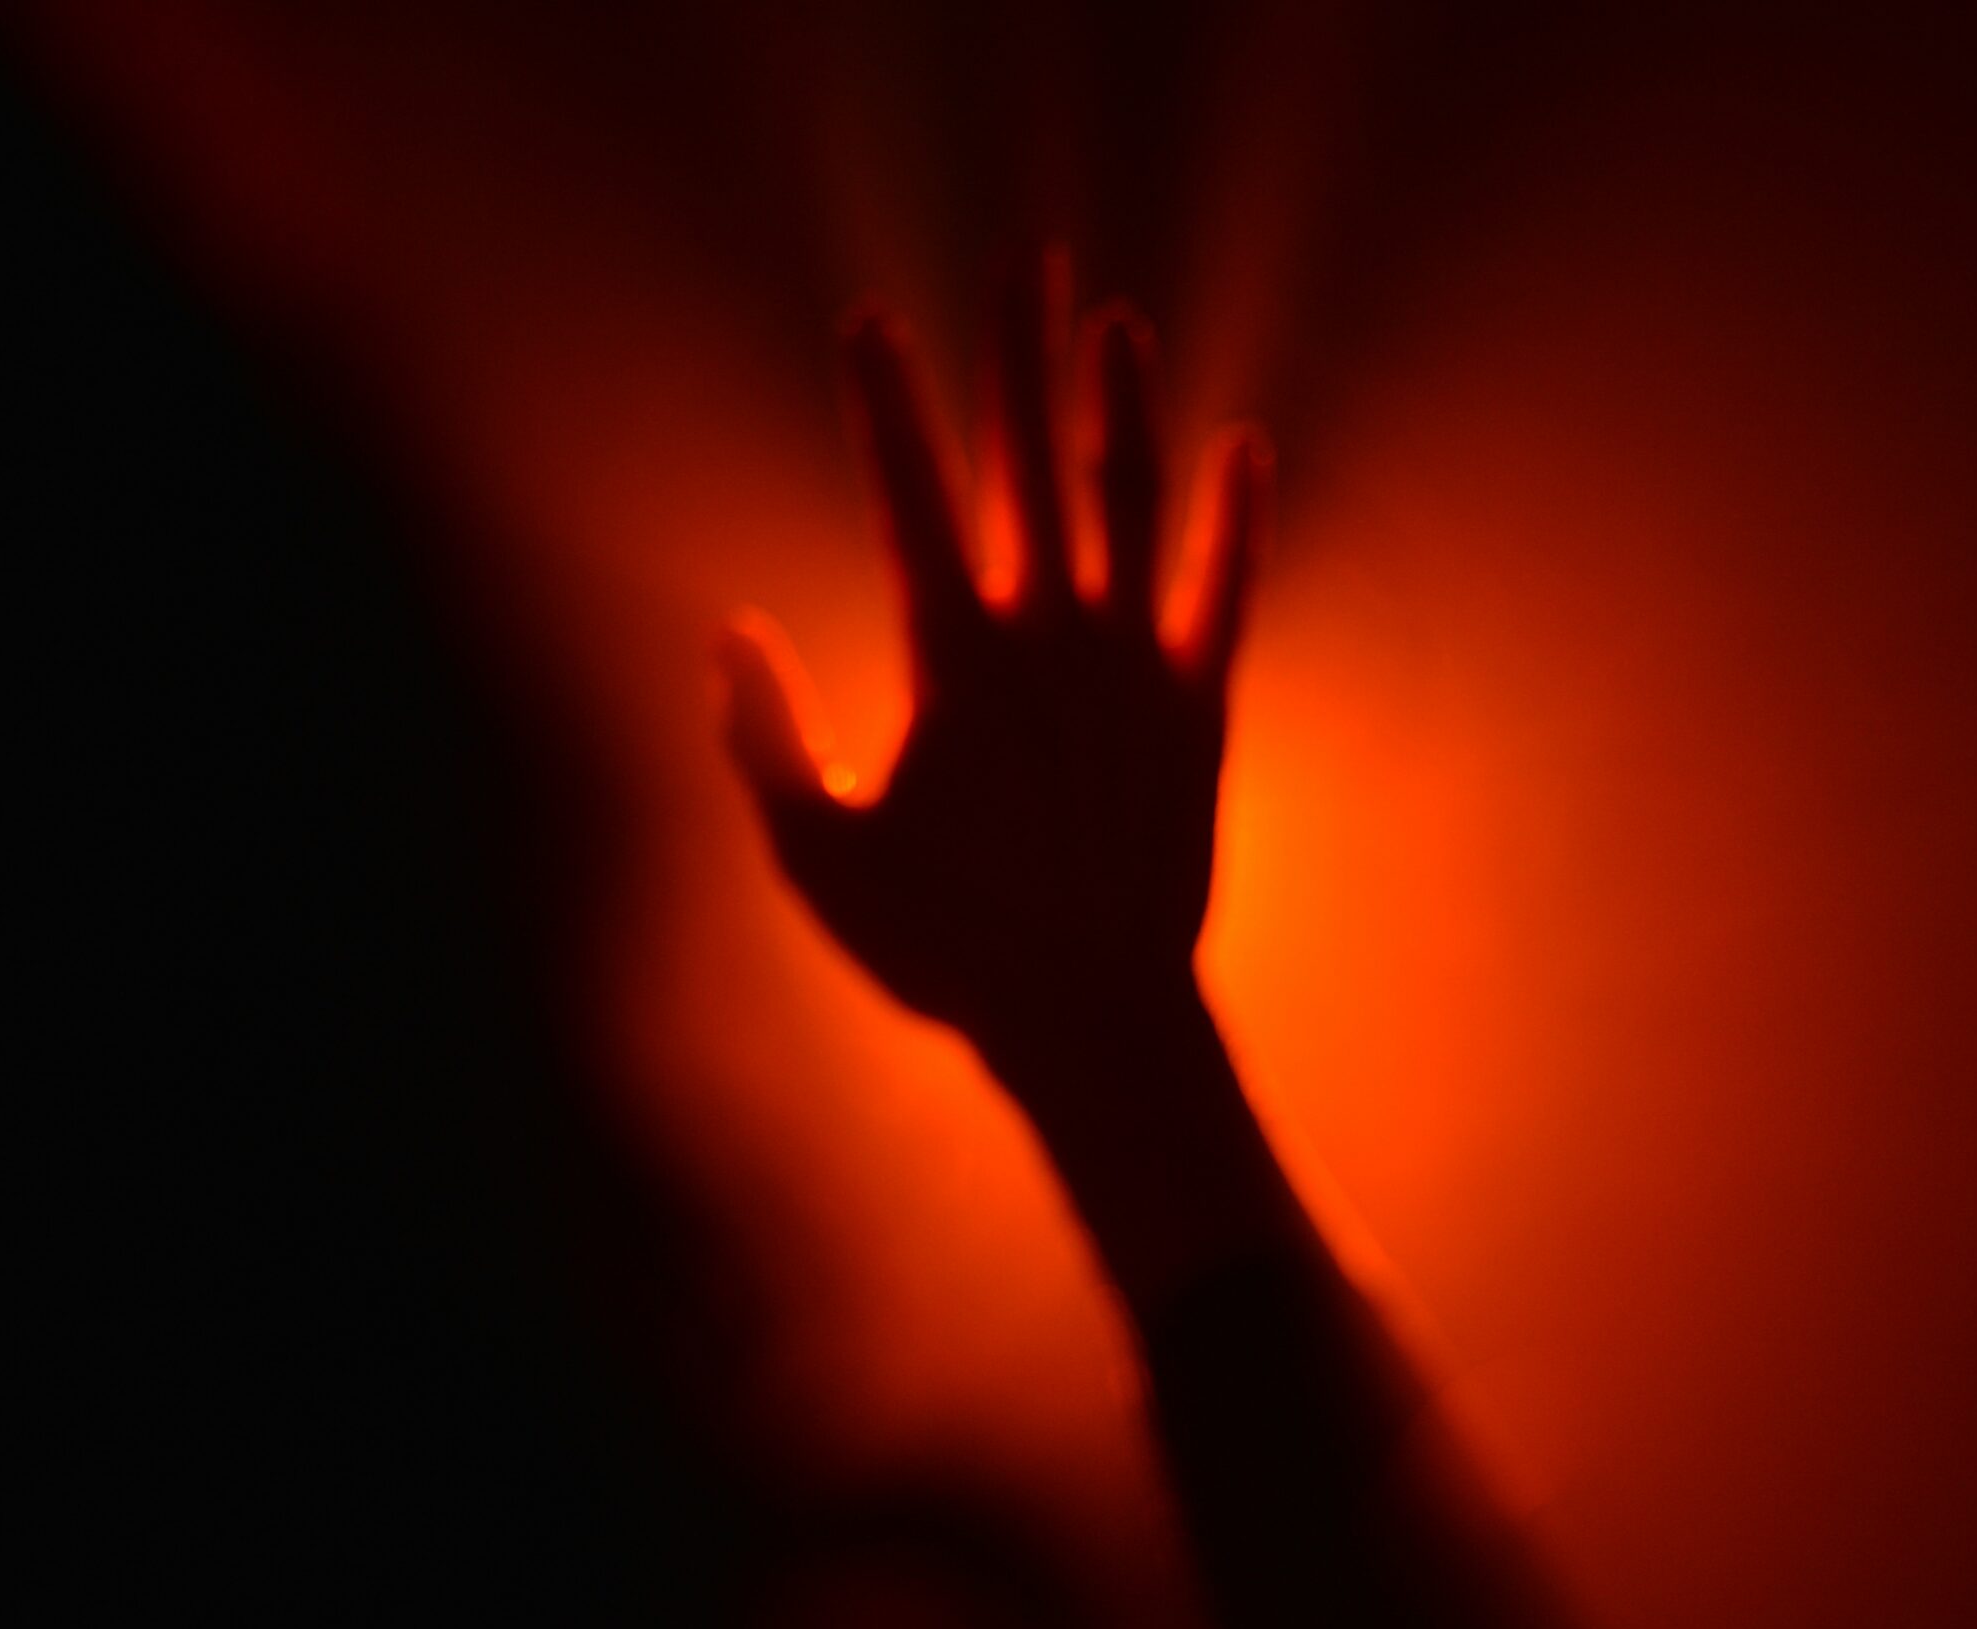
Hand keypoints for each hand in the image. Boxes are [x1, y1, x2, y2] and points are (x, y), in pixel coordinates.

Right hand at [719, 262, 1269, 1053]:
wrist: (1092, 1016)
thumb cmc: (945, 947)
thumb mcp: (817, 855)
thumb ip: (762, 738)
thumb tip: (730, 635)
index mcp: (953, 660)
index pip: (911, 496)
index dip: (886, 402)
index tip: (872, 322)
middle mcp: (1049, 637)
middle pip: (1030, 463)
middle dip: (1019, 356)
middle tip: (1023, 264)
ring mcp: (1132, 665)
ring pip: (1129, 502)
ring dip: (1121, 405)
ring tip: (1118, 321)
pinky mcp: (1198, 706)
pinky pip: (1223, 590)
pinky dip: (1236, 517)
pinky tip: (1247, 443)